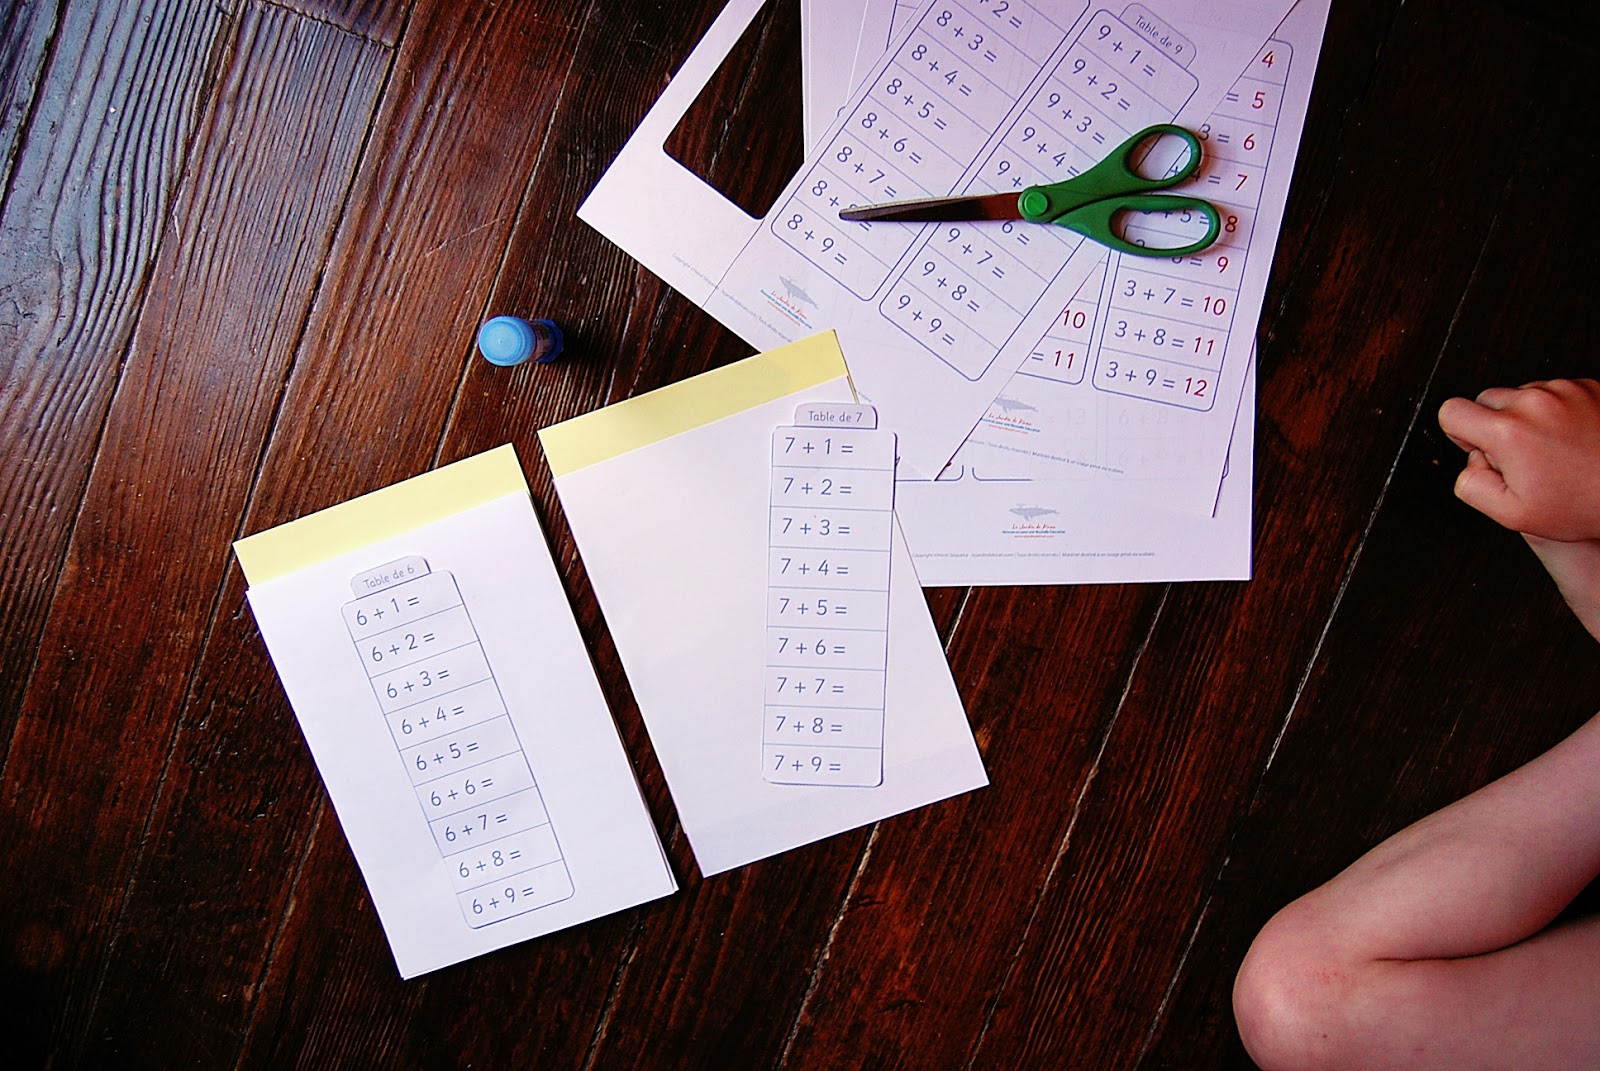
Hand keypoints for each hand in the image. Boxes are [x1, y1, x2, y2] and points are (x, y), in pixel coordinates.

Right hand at [1439, 378, 1599, 641]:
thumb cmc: (1585, 503)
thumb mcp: (1512, 515)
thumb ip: (1472, 486)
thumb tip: (1469, 463)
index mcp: (1509, 432)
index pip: (1452, 411)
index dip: (1460, 433)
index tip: (1480, 447)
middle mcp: (1535, 403)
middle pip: (1487, 399)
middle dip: (1495, 425)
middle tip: (1520, 456)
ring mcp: (1565, 390)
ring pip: (1522, 394)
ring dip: (1528, 417)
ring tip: (1552, 450)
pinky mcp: (1588, 386)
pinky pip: (1556, 392)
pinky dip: (1558, 411)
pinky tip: (1572, 439)